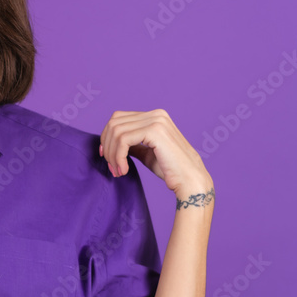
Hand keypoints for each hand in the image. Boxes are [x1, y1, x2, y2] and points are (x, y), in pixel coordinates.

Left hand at [98, 109, 212, 199]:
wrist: (190, 181)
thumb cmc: (171, 170)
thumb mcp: (147, 153)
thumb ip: (132, 144)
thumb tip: (112, 142)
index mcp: (154, 117)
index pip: (118, 119)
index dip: (107, 137)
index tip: (106, 157)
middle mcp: (156, 115)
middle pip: (114, 123)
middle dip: (108, 146)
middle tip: (112, 167)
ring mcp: (156, 120)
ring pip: (116, 132)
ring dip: (112, 155)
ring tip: (118, 171)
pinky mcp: (154, 131)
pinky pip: (123, 140)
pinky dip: (118, 157)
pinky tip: (124, 170)